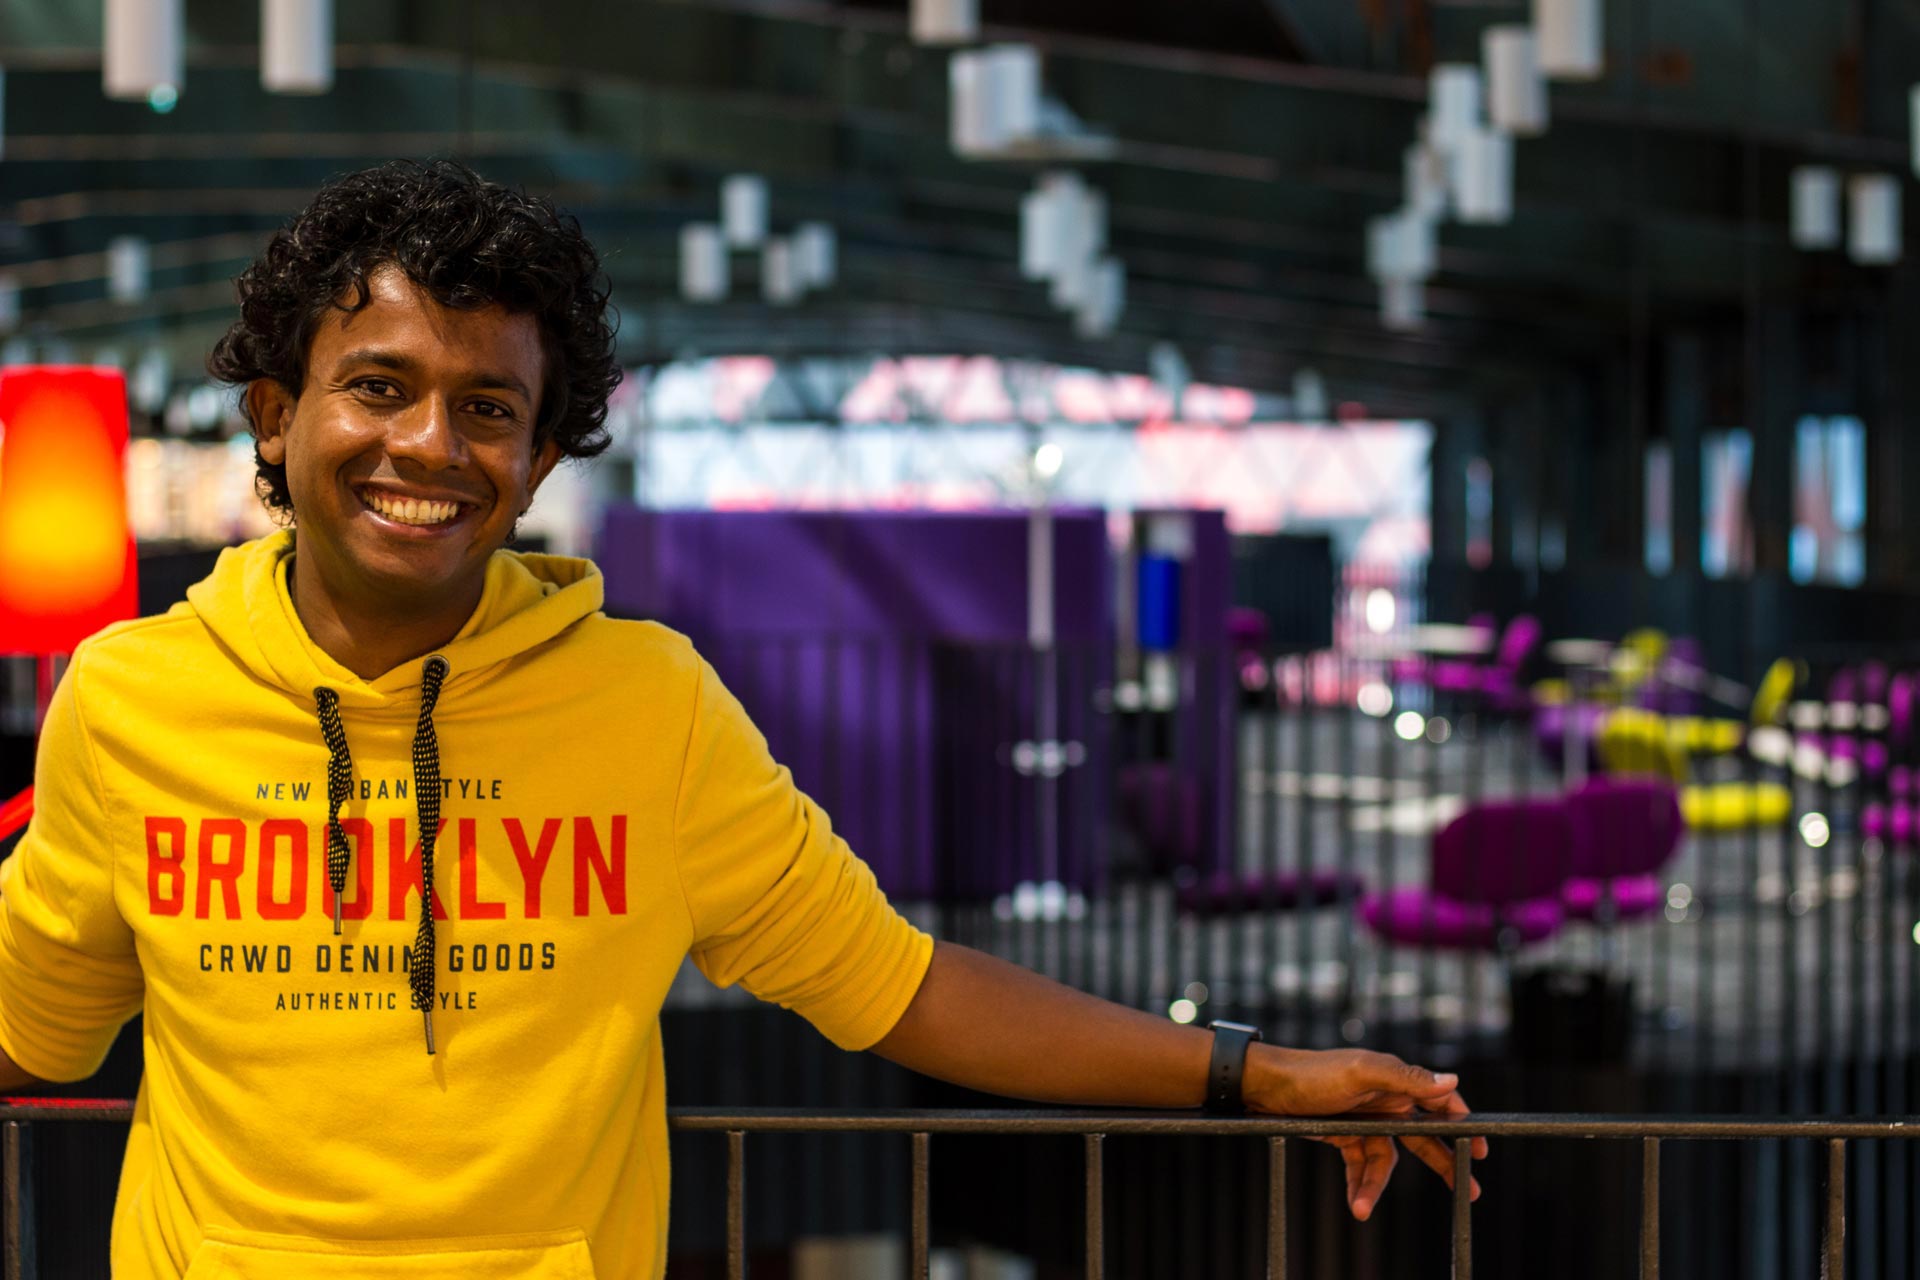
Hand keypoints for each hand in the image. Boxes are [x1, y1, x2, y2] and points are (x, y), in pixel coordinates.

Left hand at [1243, 1045, 1486, 1221]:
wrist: (1264, 1086)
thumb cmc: (1312, 1072)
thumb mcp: (1360, 1073)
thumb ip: (1405, 1078)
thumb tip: (1450, 1080)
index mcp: (1394, 1079)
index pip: (1440, 1101)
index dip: (1462, 1124)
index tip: (1480, 1150)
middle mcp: (1385, 1099)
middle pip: (1424, 1136)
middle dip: (1444, 1164)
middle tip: (1470, 1190)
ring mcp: (1365, 1119)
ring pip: (1386, 1159)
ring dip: (1376, 1185)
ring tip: (1363, 1208)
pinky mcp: (1344, 1135)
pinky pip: (1360, 1165)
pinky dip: (1358, 1184)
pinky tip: (1355, 1203)